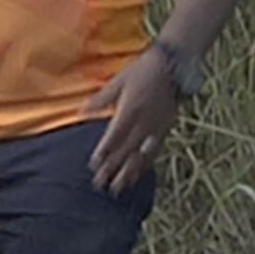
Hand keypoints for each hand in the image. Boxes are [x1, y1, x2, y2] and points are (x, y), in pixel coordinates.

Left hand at [83, 51, 179, 193]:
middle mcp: (142, 123)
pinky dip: (145, 164)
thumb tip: (82, 112)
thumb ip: (101, 100)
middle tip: (100, 184)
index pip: (113, 138)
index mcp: (128, 110)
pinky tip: (139, 173)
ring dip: (128, 173)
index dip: (103, 154)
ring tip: (118, 188)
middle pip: (125, 151)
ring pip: (140, 155)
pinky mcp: (165, 128)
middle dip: (112, 169)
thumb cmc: (142, 70)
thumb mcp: (117, 81)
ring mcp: (156, 127)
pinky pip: (154, 151)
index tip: (93, 166)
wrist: (173, 65)